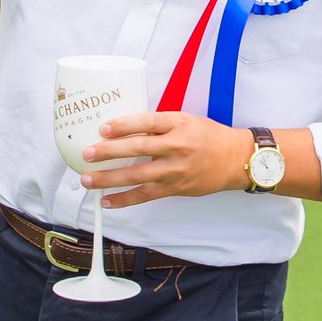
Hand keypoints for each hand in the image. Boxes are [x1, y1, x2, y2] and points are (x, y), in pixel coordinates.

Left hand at [78, 111, 248, 207]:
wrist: (234, 159)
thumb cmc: (206, 135)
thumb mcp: (184, 119)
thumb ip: (158, 123)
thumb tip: (125, 126)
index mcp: (177, 123)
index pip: (146, 122)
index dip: (123, 125)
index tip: (102, 128)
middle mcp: (175, 146)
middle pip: (138, 148)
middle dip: (109, 152)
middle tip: (87, 153)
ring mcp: (175, 170)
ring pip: (138, 175)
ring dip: (110, 178)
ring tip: (88, 179)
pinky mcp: (175, 189)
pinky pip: (146, 195)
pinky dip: (125, 199)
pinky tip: (107, 201)